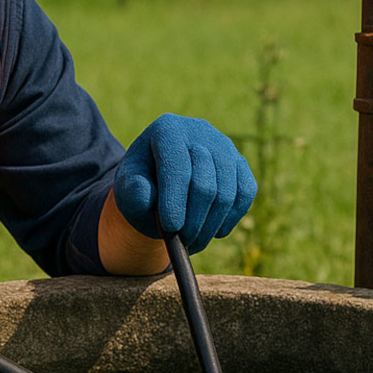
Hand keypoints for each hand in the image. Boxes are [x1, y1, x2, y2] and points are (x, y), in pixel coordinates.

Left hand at [113, 113, 257, 253]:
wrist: (161, 179)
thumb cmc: (142, 183)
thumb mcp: (128, 186)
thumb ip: (132, 191)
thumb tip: (146, 196)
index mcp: (168, 129)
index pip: (177, 166)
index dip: (175, 199)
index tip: (171, 228)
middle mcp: (200, 131)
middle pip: (205, 183)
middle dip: (193, 220)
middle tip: (182, 242)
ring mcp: (224, 146)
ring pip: (227, 193)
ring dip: (210, 226)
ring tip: (193, 242)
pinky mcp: (240, 164)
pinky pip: (245, 194)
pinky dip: (230, 218)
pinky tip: (213, 231)